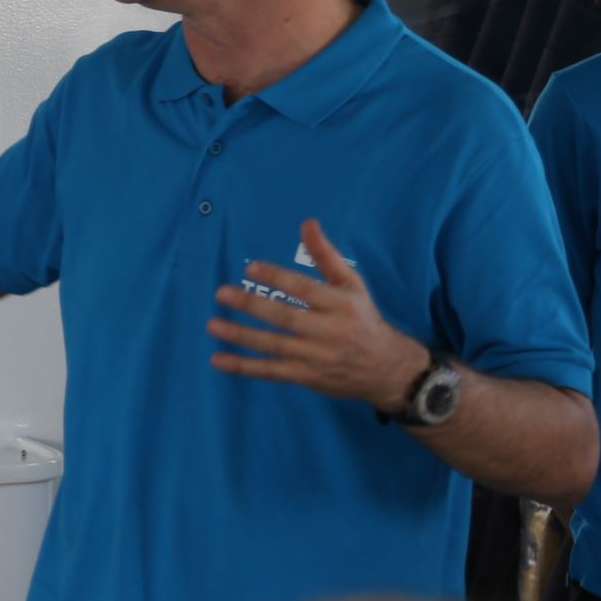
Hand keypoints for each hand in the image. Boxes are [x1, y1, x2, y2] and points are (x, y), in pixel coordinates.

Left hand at [207, 218, 431, 409]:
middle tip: (221, 293)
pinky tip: (218, 360)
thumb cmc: (362, 317)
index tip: (251, 268)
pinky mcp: (307, 377)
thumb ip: (325, 254)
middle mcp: (329, 331)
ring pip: (274, 345)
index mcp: (341, 304)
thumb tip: (307, 223)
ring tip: (213, 325)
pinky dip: (244, 367)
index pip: (305, 289)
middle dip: (252, 306)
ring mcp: (317, 357)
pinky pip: (271, 372)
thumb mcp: (351, 284)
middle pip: (286, 318)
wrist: (387, 369)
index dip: (278, 278)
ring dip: (241, 336)